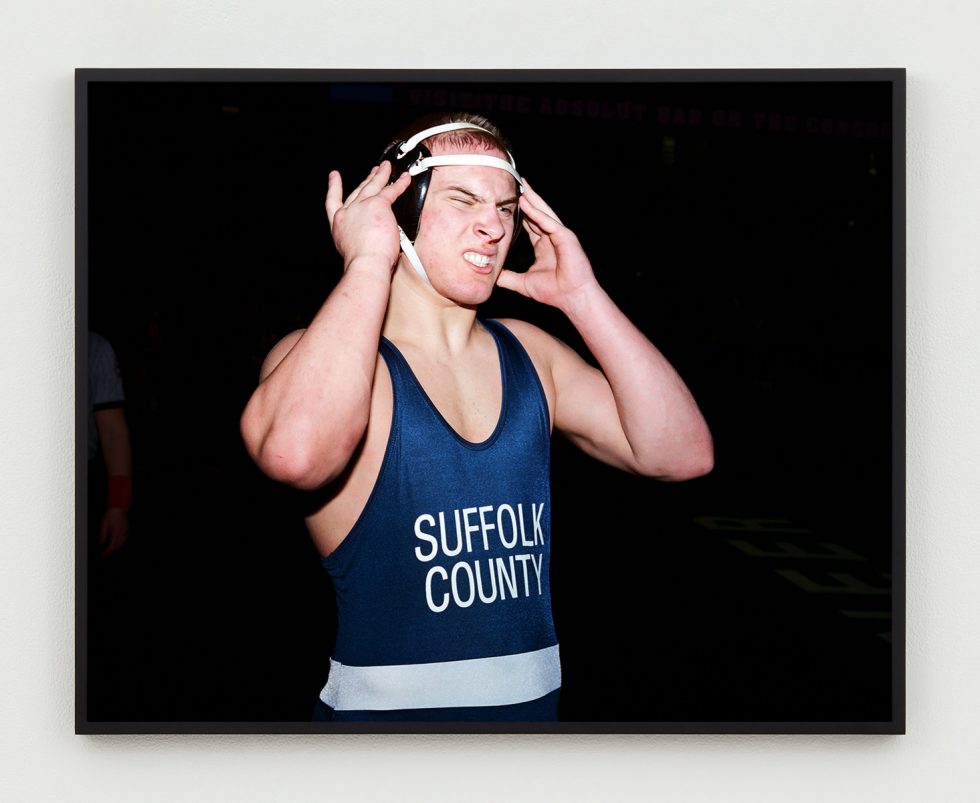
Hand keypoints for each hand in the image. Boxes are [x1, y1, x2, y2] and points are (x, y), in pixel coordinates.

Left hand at [99, 508, 128, 556]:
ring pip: (122, 543)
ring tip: (110, 548)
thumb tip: (102, 542)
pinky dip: (120, 543)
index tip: (103, 554)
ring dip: (116, 547)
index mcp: (116, 530)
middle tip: (105, 552)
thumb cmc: (111, 515)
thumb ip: (103, 534)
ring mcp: (126, 531)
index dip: (108, 551)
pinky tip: (116, 543)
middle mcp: (122, 532)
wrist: (119, 508)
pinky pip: (125, 539)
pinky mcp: (127, 530)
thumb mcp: (104, 523)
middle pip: (118, 545)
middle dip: (111, 550)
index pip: (112, 544)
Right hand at [324, 161, 411, 272]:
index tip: (334, 177)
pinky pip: (391, 190)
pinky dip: (400, 184)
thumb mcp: (353, 249)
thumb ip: (361, 238)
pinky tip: (404, 178)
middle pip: (358, 191)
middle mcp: (348, 213)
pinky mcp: (378, 205)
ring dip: (381, 174)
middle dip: (367, 180)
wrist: (367, 265)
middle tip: (373, 171)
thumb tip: (373, 239)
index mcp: (338, 225)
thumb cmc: (363, 264)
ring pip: (373, 186)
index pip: (333, 202)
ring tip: (386, 167)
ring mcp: (362, 207)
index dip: (334, 188)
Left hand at [496, 179, 599, 312]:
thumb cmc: (553, 292)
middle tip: (518, 185)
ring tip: (524, 187)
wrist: (572, 299)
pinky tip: (528, 204)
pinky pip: (549, 222)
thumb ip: (508, 277)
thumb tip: (492, 276)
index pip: (531, 225)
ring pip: (544, 214)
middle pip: (538, 214)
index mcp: (544, 246)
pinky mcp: (566, 237)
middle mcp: (553, 238)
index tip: (510, 203)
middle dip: (529, 199)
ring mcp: (561, 236)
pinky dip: (538, 214)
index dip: (522, 214)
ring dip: (534, 200)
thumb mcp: (523, 283)